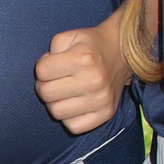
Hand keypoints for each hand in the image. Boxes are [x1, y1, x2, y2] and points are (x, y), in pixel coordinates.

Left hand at [35, 13, 126, 134]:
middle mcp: (94, 80)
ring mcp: (101, 100)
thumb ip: (51, 51)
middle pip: (46, 93)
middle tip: (55, 80)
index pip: (42, 72)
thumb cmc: (90, 46)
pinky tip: (75, 104)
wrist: (122, 52)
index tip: (53, 65)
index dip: (43, 67)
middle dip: (45, 85)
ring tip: (65, 92)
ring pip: (56, 112)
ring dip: (55, 102)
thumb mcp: (69, 37)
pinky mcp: (106, 114)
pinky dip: (69, 117)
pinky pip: (73, 126)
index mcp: (83, 58)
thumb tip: (44, 75)